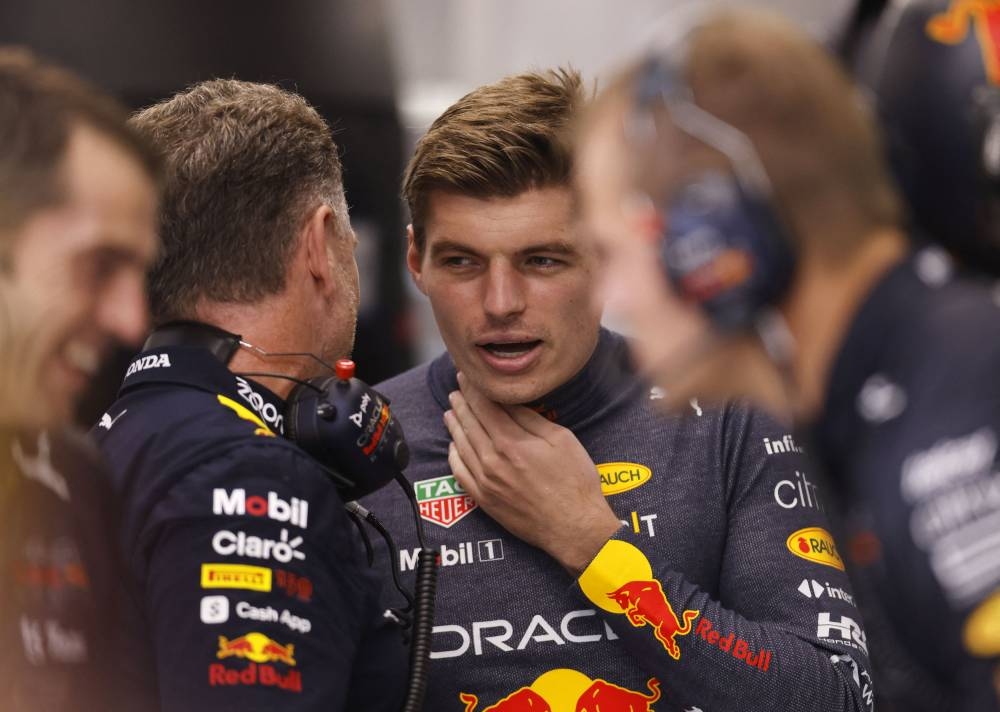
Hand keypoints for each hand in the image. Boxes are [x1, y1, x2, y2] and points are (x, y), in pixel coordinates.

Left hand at [444, 372, 621, 574]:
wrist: (573, 528)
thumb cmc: (574, 482)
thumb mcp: (560, 440)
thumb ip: (530, 419)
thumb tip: (508, 401)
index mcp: (512, 443)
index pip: (484, 407)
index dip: (473, 390)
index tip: (466, 377)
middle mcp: (493, 461)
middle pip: (469, 424)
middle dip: (461, 404)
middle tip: (455, 389)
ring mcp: (486, 483)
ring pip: (461, 447)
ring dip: (454, 426)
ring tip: (450, 412)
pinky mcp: (484, 501)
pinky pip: (460, 474)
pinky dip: (454, 456)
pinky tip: (453, 446)